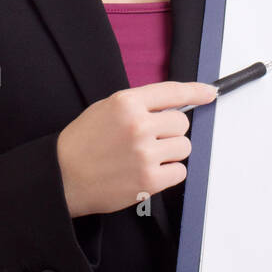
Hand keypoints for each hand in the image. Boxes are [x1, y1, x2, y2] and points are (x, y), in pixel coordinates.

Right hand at [56, 80, 216, 217]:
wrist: (62, 177)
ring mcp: (145, 153)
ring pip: (184, 147)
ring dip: (171, 153)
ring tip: (146, 158)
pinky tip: (148, 172)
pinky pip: (180, 172)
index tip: (209, 94)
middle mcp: (138, 125)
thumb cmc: (82, 144)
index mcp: (126, 103)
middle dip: (170, 132)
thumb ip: (138, 105)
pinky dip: (168, 173)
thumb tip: (171, 107)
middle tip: (150, 141)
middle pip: (181, 124)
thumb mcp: (105, 110)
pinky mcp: (150, 180)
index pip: (172, 92)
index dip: (195, 92)